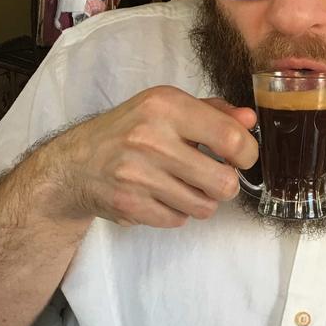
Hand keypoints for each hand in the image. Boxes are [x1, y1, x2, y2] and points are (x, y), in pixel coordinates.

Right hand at [42, 87, 258, 228]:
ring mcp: (138, 175)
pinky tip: (161, 196)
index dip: (247, 153)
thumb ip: (213, 112)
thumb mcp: (167, 107)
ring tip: (184, 186)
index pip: (231, 138)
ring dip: (201, 200)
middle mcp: (151, 139)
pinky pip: (179, 220)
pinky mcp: (130, 205)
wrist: (75, 164)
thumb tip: (250, 120)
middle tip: (214, 177)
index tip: (241, 157)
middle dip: (226, 184)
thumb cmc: (129, 131)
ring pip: (205, 206)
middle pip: (224, 182)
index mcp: (165, 106)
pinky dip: (176, 212)